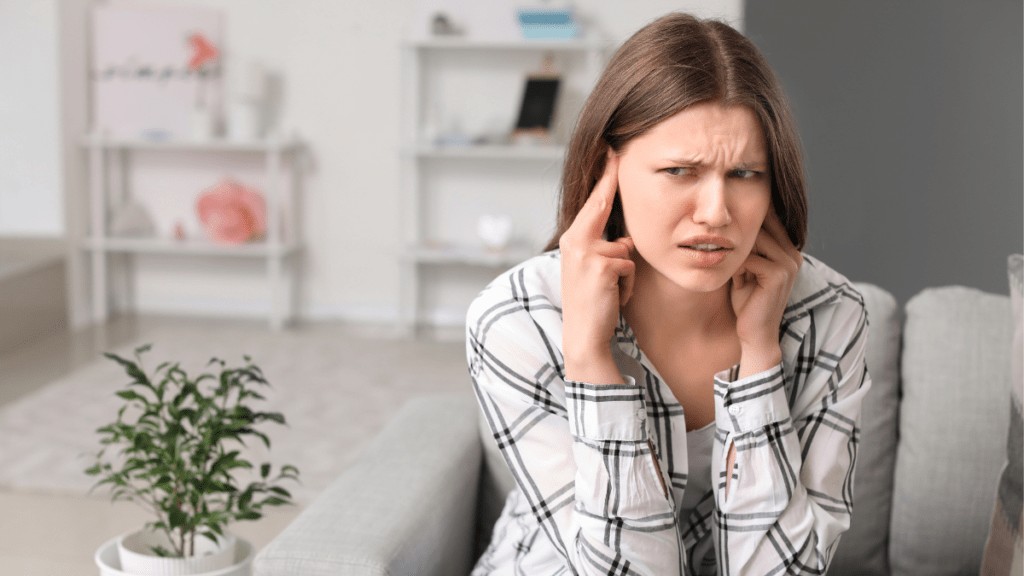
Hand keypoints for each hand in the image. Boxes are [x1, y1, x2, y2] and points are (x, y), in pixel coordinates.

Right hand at [559, 152, 635, 383]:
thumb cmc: (593, 305)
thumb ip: (605, 249)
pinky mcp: (602, 265)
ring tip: (610, 292)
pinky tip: (613, 299)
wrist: (584, 336)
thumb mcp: (594, 270)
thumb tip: (626, 240)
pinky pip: (629, 267)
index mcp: (572, 240)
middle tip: (614, 147)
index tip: (611, 150)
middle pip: (601, 205)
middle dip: (609, 180)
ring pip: (626, 249)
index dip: (603, 176)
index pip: (592, 202)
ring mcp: (586, 252)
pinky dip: (627, 286)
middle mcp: (574, 241)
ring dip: (626, 273)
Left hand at [730, 209, 802, 376]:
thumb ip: (746, 250)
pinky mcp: (779, 274)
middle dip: (739, 237)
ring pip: (755, 240)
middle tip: (724, 250)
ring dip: (737, 253)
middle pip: (761, 226)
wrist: (755, 334)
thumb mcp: (746, 271)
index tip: (731, 218)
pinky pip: (749, 258)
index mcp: (789, 251)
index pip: (770, 220)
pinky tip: (736, 280)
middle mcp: (793, 254)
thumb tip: (728, 224)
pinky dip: (736, 267)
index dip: (748, 219)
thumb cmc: (747, 303)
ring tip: (733, 270)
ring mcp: (788, 263)